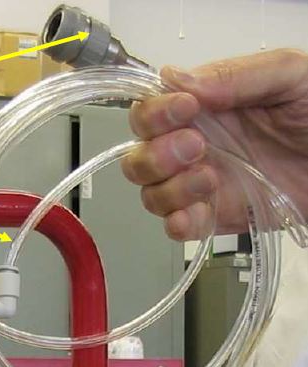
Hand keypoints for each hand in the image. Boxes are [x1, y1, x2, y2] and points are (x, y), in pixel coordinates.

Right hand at [121, 48, 307, 239]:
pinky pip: (176, 228)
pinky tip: (201, 211)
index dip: (155, 114)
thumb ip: (235, 75)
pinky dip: (179, 223)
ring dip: (171, 190)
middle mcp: (194, 147)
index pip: (149, 111)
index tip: (185, 110)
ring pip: (151, 194)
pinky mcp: (215, 218)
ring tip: (211, 180)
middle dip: (157, 155)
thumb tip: (178, 80)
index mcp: (205, 108)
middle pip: (138, 157)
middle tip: (197, 148)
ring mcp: (201, 185)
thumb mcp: (290, 75)